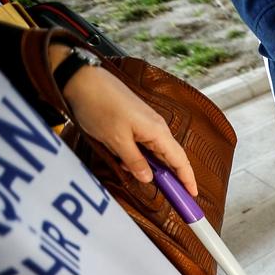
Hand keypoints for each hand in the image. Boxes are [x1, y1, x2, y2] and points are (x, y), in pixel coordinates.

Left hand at [57, 50, 198, 195]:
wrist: (82, 79)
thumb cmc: (99, 106)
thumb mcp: (116, 140)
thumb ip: (134, 161)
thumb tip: (149, 178)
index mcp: (157, 132)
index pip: (179, 160)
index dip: (187, 179)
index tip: (192, 195)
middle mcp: (157, 127)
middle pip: (171, 157)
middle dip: (172, 176)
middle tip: (171, 196)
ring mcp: (147, 123)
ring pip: (156, 151)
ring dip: (152, 167)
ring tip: (142, 178)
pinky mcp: (136, 121)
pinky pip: (145, 143)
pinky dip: (140, 156)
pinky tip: (126, 161)